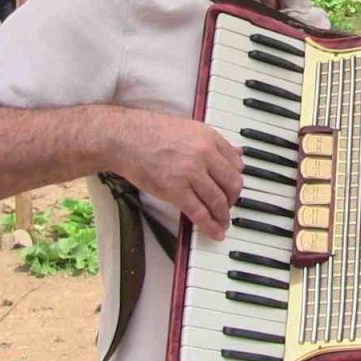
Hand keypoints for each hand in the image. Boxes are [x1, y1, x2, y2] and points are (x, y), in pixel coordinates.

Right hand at [111, 110, 243, 240]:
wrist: (123, 138)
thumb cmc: (149, 131)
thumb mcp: (189, 128)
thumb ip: (213, 141)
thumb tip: (236, 153)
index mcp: (209, 137)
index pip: (237, 163)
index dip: (237, 179)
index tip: (233, 188)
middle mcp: (205, 154)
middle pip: (233, 183)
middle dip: (234, 199)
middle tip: (228, 206)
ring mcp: (191, 173)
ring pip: (219, 200)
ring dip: (224, 216)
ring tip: (223, 223)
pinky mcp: (176, 190)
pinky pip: (200, 213)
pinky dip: (211, 226)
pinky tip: (216, 232)